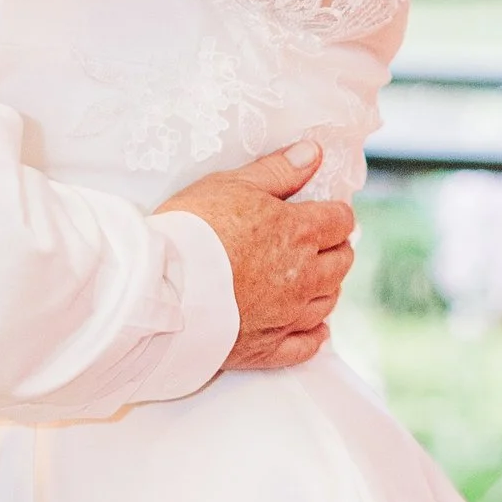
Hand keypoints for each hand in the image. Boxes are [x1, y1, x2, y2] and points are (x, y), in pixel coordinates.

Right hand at [164, 143, 354, 370]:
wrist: (159, 288)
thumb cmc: (191, 230)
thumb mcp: (231, 185)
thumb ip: (277, 171)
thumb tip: (312, 153)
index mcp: (298, 233)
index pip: (340, 221)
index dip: (333, 214)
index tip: (321, 213)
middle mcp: (303, 277)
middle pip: (341, 262)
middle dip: (334, 249)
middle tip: (317, 244)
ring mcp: (287, 316)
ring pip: (328, 301)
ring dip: (326, 287)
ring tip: (310, 278)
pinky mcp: (267, 348)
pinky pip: (306, 346)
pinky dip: (314, 335)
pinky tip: (315, 328)